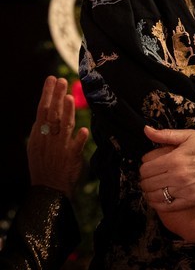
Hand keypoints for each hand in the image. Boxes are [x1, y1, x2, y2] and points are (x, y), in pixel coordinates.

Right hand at [28, 75, 88, 197]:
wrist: (48, 190)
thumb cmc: (43, 165)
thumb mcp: (36, 146)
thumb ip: (42, 128)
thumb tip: (46, 109)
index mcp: (39, 135)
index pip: (42, 110)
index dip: (47, 94)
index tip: (51, 79)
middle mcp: (49, 139)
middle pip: (52, 115)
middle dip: (56, 97)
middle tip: (61, 80)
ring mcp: (60, 148)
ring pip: (64, 128)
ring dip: (67, 113)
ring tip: (69, 98)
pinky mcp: (71, 158)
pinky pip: (76, 147)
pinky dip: (79, 139)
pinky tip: (84, 130)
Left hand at [140, 126, 194, 210]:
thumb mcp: (190, 135)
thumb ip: (166, 134)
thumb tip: (146, 130)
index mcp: (175, 158)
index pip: (146, 168)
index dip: (144, 167)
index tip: (149, 165)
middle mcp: (177, 176)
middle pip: (147, 183)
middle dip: (145, 180)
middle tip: (150, 177)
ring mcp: (184, 191)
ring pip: (154, 196)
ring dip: (149, 192)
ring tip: (153, 187)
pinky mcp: (191, 202)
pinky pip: (166, 207)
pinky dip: (157, 204)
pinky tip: (158, 198)